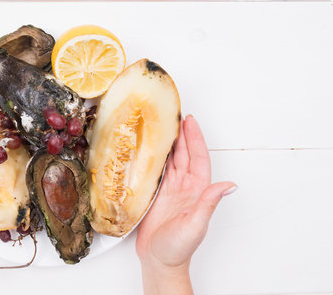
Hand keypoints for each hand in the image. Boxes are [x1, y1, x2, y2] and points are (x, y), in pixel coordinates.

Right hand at [136, 115, 236, 293]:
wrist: (159, 261)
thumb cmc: (178, 248)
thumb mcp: (196, 225)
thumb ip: (209, 203)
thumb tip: (229, 185)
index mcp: (197, 191)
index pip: (197, 158)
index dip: (195, 139)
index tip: (190, 121)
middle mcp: (184, 187)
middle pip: (183, 154)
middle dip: (180, 134)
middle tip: (173, 115)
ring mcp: (169, 190)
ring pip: (169, 161)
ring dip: (167, 143)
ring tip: (161, 125)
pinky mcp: (154, 195)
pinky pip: (154, 172)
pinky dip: (152, 158)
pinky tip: (147, 148)